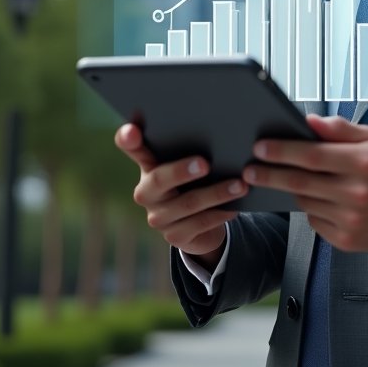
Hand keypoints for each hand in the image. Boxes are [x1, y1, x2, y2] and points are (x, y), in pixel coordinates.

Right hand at [114, 122, 248, 265]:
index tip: (131, 131)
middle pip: (159, 179)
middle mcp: (146, 191)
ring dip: (217, 194)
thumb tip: (219, 129)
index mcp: (148, 165)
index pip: (132, 149)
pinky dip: (221, 213)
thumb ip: (194, 149)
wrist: (202, 224)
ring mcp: (158, 217)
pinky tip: (236, 206)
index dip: (128, 140)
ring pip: (188, 203)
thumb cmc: (197, 181)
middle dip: (181, 171)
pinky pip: (200, 223)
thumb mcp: (192, 164)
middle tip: (205, 163)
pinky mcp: (174, 237)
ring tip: (239, 185)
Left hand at [242, 115, 367, 254]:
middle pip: (300, 183)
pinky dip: (309, 208)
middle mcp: (357, 192)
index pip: (313, 155)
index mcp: (363, 162)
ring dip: (290, 191)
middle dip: (270, 174)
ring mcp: (351, 219)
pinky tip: (315, 200)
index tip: (260, 147)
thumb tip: (310, 121)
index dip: (283, 151)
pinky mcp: (345, 240)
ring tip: (280, 179)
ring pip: (304, 202)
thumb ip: (340, 128)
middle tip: (249, 169)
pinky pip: (313, 220)